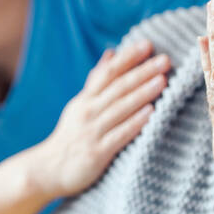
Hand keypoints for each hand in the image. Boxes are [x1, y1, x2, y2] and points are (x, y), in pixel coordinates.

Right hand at [31, 39, 169, 197]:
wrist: (48, 169)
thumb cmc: (70, 136)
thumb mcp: (80, 104)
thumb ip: (97, 80)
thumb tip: (111, 53)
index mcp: (86, 98)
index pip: (108, 72)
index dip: (128, 57)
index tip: (148, 44)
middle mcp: (88, 111)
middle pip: (118, 87)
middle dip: (142, 72)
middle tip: (165, 60)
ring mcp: (92, 131)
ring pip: (120, 108)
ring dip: (142, 93)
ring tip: (162, 81)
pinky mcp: (97, 152)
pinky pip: (119, 135)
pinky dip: (135, 122)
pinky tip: (151, 113)